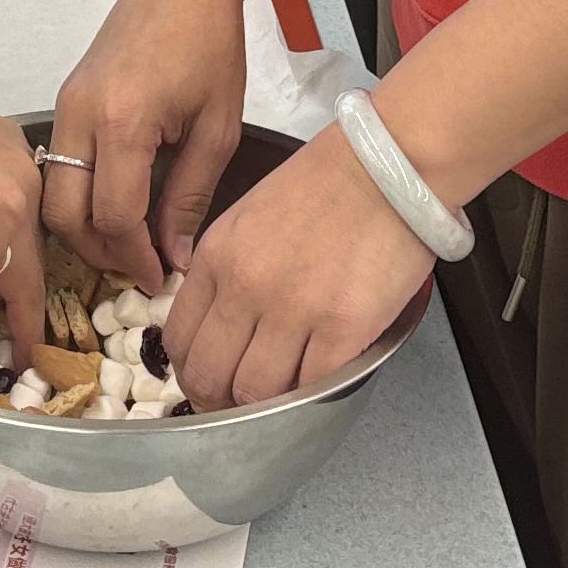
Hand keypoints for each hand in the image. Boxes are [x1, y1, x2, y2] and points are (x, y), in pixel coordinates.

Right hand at [41, 0, 248, 287]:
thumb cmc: (210, 45)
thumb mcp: (217, 128)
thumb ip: (190, 197)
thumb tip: (173, 258)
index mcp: (123, 122)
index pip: (113, 217)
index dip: (136, 258)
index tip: (160, 277)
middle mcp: (80, 118)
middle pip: (65, 216)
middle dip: (100, 253)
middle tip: (139, 266)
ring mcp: (64, 107)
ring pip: (52, 195)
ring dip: (85, 229)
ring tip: (129, 242)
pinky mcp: (64, 101)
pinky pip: (57, 167)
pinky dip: (80, 197)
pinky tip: (116, 204)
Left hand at [164, 126, 433, 409]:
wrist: (389, 163)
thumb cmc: (327, 183)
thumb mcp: (249, 217)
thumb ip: (227, 270)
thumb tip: (221, 324)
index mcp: (216, 257)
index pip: (178, 339)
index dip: (191, 371)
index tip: (208, 380)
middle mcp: (244, 287)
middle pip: (208, 376)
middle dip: (218, 401)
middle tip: (239, 404)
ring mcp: (292, 310)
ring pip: (255, 393)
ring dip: (264, 405)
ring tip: (281, 396)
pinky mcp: (342, 327)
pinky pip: (310, 387)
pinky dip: (310, 395)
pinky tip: (318, 379)